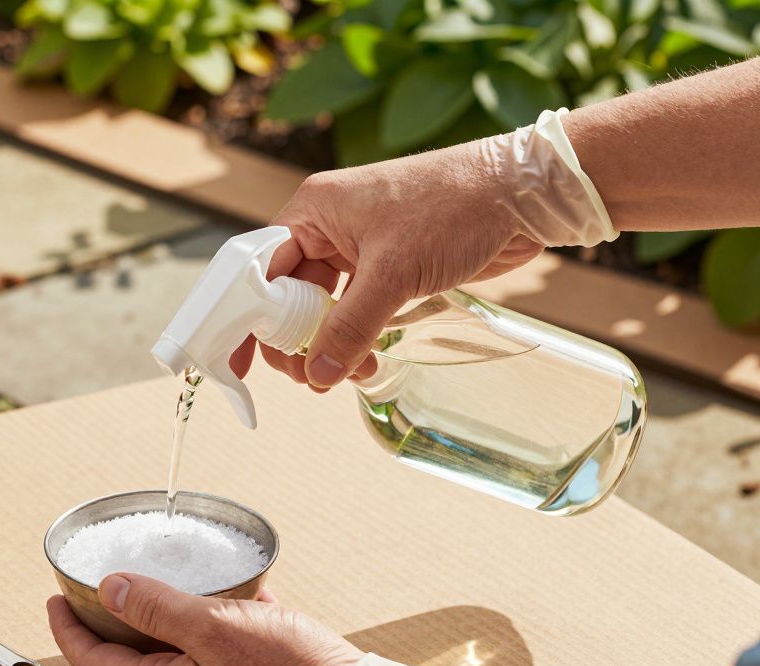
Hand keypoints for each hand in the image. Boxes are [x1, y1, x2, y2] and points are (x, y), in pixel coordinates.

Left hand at [48, 573, 363, 665]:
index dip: (68, 631)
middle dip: (107, 627)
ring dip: (161, 621)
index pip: (94, 663)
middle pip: (128, 663)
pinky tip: (236, 594)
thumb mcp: (214, 628)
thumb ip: (158, 608)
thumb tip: (111, 590)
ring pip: (173, 656)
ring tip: (163, 583)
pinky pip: (217, 653)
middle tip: (96, 592)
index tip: (54, 601)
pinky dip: (213, 623)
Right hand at [230, 142, 542, 390]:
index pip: (259, 270)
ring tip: (344, 375)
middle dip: (293, 340)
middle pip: (288, 294)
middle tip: (307, 378)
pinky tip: (364, 361)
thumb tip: (318, 375)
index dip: (244, 316)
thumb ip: (351, 327)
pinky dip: (356, 336)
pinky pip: (356, 308)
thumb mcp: (393, 272)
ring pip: (324, 306)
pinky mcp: (390, 264)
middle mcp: (329, 227)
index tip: (237, 360)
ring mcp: (360, 246)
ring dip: (328, 344)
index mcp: (314, 211)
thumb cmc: (454, 208)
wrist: (521, 193)